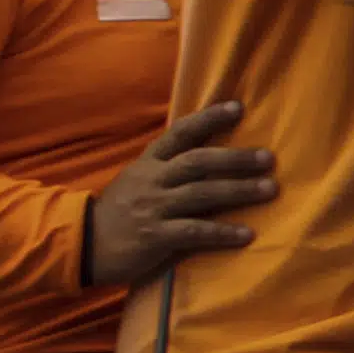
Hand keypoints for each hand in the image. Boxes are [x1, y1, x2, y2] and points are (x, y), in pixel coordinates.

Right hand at [87, 100, 275, 288]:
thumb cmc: (120, 211)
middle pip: (199, 162)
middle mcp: (153, 180)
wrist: (83, 245)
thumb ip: (168, 166)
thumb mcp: (138, 179)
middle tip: (268, 158)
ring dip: (239, 191)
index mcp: (149, 162)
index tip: (237, 107)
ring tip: (269, 189)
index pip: (181, 132)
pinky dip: (222, 232)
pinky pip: (194, 232)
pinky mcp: (155, 237)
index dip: (209, 118)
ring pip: (202, 194)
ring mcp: (153, 207)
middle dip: (236, 158)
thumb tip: (210, 153)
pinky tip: (247, 234)